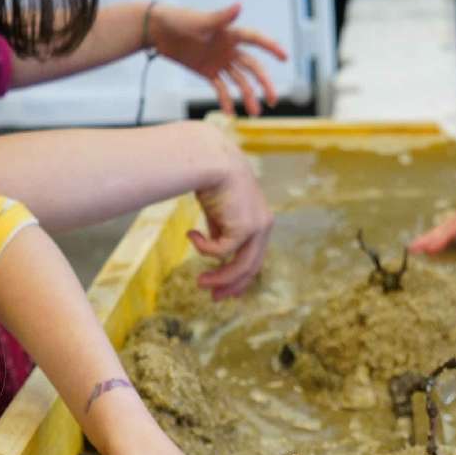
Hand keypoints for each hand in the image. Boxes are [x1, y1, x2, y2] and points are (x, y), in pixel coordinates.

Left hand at [149, 1, 286, 116]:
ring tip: (255, 113)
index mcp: (229, 33)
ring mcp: (219, 61)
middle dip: (264, 83)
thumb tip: (240, 6)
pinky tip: (231, 113)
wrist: (157, 30)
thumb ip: (221, 16)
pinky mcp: (208, 71)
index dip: (271, 47)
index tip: (285, 57)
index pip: (255, 40)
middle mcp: (228, 48)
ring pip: (239, 81)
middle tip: (273, 100)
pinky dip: (226, 100)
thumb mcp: (200, 20)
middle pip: (251, 67)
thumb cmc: (178, 20)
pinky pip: (221, 88)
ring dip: (248, 96)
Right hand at [190, 144, 274, 298]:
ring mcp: (258, 227)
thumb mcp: (218, 210)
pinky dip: (205, 249)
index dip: (240, 276)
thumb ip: (220, 229)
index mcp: (260, 222)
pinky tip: (191, 235)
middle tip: (214, 297)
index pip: (254, 257)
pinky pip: (223, 251)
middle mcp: (264, 226)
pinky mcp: (245, 227)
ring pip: (241, 265)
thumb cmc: (211, 177)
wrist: (211, 156)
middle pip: (251, 267)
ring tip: (200, 283)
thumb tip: (213, 248)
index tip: (224, 288)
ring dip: (220, 278)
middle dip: (232, 285)